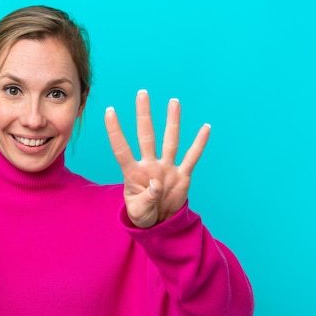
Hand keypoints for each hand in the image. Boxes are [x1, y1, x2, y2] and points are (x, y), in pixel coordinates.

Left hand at [104, 90, 209, 227]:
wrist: (160, 222)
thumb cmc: (142, 215)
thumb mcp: (139, 213)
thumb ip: (146, 199)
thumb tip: (155, 184)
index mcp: (133, 173)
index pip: (121, 148)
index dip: (115, 131)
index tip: (109, 110)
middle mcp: (149, 165)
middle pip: (146, 136)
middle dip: (144, 115)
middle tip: (142, 93)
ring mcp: (166, 168)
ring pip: (170, 141)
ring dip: (172, 122)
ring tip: (173, 101)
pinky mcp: (182, 175)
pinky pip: (192, 157)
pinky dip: (199, 144)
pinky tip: (205, 128)